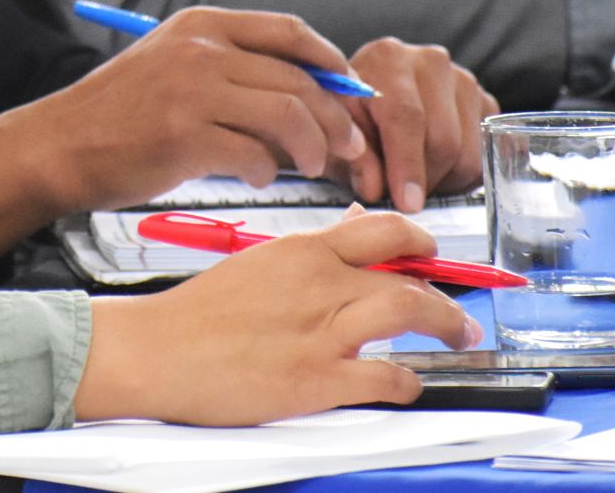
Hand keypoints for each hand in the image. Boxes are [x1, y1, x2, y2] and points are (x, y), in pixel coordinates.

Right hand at [0, 8, 370, 257]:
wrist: (60, 144)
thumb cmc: (119, 114)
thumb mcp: (171, 64)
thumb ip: (230, 67)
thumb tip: (306, 92)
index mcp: (201, 25)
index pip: (289, 31)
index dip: (330, 62)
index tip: (349, 91)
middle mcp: (200, 50)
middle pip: (298, 79)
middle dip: (335, 118)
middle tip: (346, 147)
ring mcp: (192, 90)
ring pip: (287, 116)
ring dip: (311, 148)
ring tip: (309, 166)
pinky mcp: (185, 135)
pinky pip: (254, 155)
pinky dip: (267, 171)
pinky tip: (256, 177)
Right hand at [73, 210, 482, 425]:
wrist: (155, 350)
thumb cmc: (196, 312)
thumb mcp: (256, 262)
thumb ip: (308, 251)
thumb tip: (351, 229)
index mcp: (300, 250)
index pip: (384, 230)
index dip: (422, 242)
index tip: (434, 254)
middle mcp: (319, 282)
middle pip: (408, 274)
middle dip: (446, 293)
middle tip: (459, 308)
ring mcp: (321, 331)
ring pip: (409, 314)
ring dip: (446, 326)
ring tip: (459, 336)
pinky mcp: (317, 379)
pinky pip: (385, 378)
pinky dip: (407, 382)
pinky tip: (407, 384)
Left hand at [331, 39, 498, 211]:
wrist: (370, 100)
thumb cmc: (350, 119)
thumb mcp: (338, 138)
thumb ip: (354, 160)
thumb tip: (376, 188)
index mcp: (386, 59)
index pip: (406, 116)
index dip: (407, 164)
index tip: (407, 203)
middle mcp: (430, 62)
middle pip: (443, 140)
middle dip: (424, 180)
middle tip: (403, 195)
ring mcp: (463, 80)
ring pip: (468, 152)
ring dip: (444, 180)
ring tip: (415, 178)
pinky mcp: (485, 101)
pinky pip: (485, 154)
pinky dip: (462, 175)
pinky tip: (435, 168)